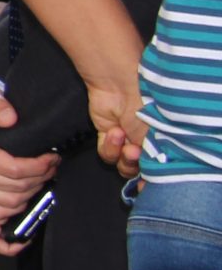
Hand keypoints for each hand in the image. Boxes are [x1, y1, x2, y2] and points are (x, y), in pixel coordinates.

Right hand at [0, 82, 56, 239]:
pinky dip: (5, 237)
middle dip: (39, 178)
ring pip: (10, 206)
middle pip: (15, 191)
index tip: (52, 157)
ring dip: (31, 195)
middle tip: (51, 165)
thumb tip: (9, 116)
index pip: (13, 171)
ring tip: (41, 178)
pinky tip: (23, 238)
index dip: (39, 166)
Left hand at [73, 39, 147, 175]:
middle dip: (136, 164)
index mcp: (164, 143)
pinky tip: (114, 131)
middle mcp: (146, 143)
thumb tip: (154, 176)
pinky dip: (109, 146)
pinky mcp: (107, 135)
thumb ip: (157, 157)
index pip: (159, 169)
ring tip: (123, 135)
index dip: (154, 178)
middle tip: (134, 150)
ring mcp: (126, 140)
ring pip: (122, 165)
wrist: (120, 86)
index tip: (148, 183)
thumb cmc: (148, 105)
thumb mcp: (159, 135)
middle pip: (140, 170)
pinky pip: (106, 154)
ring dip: (122, 155)